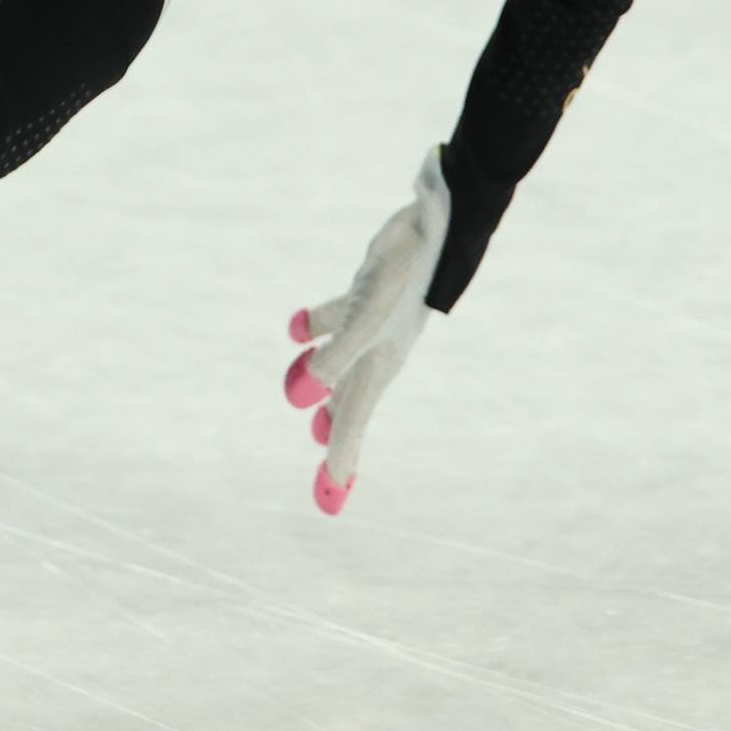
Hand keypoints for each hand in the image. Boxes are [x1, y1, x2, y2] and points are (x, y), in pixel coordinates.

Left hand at [281, 149, 451, 514]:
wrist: (434, 230)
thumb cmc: (403, 279)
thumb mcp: (363, 322)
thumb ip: (332, 358)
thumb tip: (303, 397)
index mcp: (378, 370)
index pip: (353, 427)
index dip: (339, 463)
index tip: (329, 500)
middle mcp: (376, 355)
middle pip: (349, 408)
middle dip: (336, 439)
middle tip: (328, 475)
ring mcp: (371, 326)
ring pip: (341, 370)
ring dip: (325, 392)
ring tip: (306, 412)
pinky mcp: (366, 297)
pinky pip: (336, 322)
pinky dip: (315, 330)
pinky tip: (296, 331)